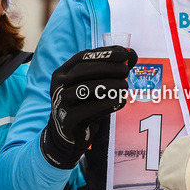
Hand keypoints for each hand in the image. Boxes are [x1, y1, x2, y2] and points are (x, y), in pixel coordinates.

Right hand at [40, 46, 137, 168]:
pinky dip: (108, 104)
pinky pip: (89, 109)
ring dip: (109, 85)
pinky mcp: (67, 120)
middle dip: (108, 68)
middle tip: (126, 71)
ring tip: (125, 86)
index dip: (103, 53)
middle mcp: (58, 85)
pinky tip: (121, 101)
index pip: (82, 57)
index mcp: (63, 73)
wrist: (68, 135)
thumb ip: (111, 69)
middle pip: (83, 71)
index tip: (124, 54)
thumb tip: (131, 54)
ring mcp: (60, 103)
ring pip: (85, 89)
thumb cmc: (84, 105)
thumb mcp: (94, 86)